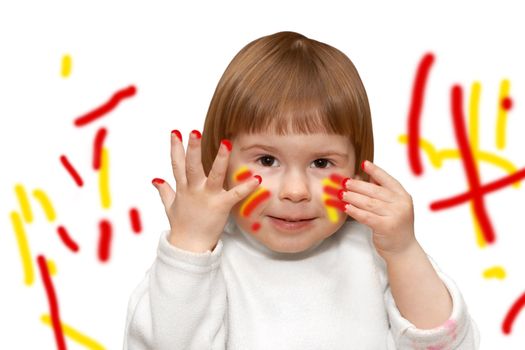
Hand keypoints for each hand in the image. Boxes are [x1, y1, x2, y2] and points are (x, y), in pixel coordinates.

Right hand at [152, 130, 260, 252]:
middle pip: (191, 166)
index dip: (176, 148)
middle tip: (193, 131)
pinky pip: (234, 195)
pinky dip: (245, 187)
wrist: (189, 247)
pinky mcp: (220, 207)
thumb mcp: (170, 207)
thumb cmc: (182, 226)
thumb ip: (165, 191)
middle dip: (191, 148)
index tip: (176, 132)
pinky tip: (256, 178)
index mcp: (183, 188)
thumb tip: (156, 180)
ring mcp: (207, 198)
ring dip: (219, 159)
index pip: (177, 164)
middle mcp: (193, 190)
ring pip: (213, 175)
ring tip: (226, 143)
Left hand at [339, 160, 415, 260]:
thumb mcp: (392, 205)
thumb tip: (361, 176)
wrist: (403, 249)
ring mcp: (395, 215)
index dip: (375, 171)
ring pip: (369, 203)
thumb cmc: (394, 225)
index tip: (364, 163)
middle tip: (344, 181)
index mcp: (403, 195)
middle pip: (375, 191)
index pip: (387, 179)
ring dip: (352, 197)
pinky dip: (355, 211)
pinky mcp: (387, 227)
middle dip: (357, 185)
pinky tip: (346, 207)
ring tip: (341, 193)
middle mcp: (401, 204)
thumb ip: (380, 190)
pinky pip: (367, 216)